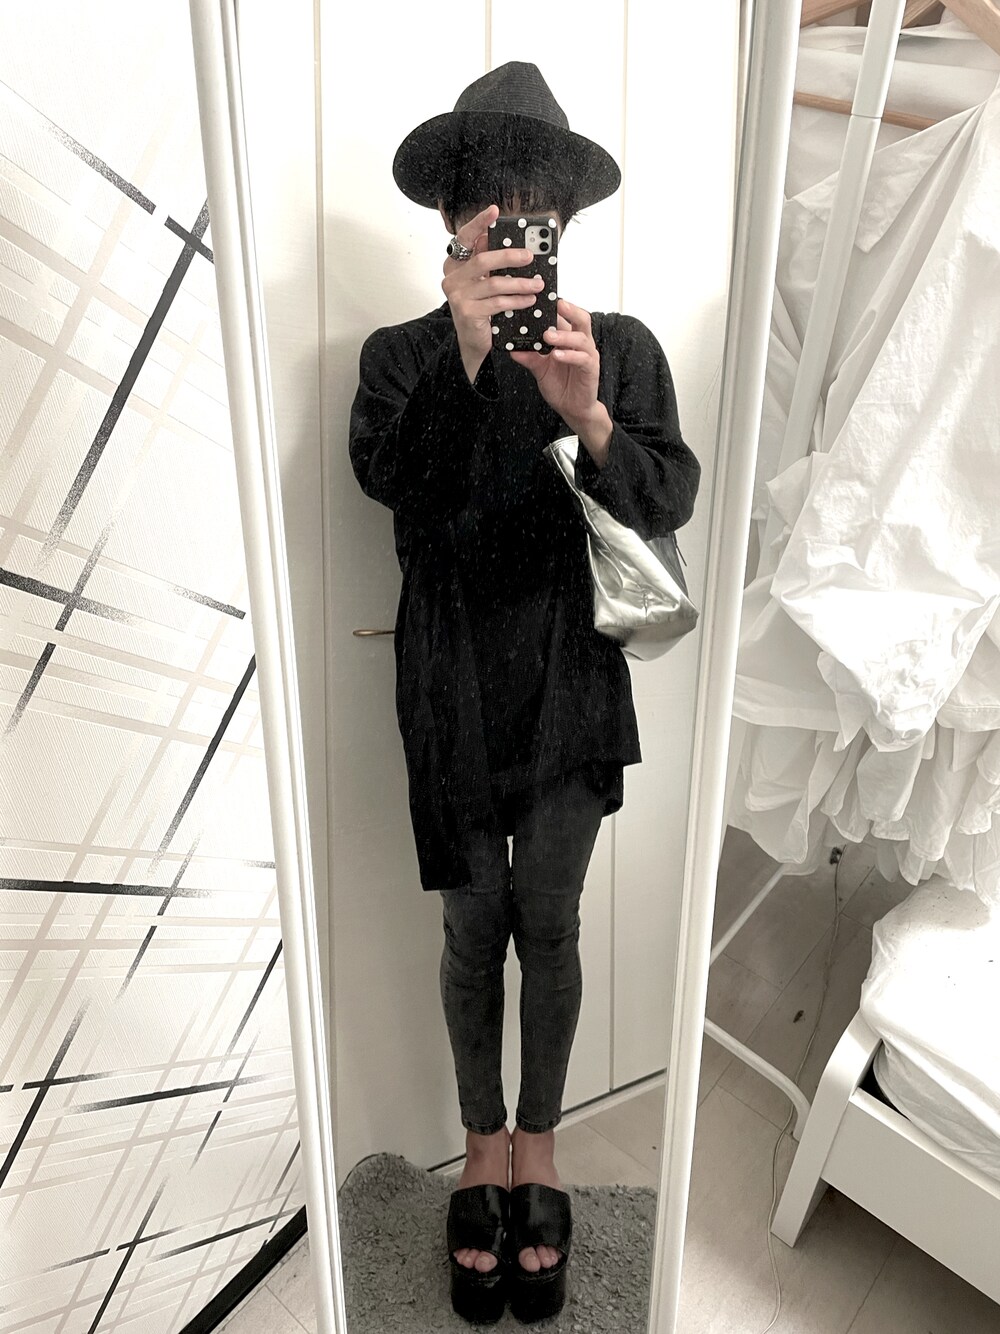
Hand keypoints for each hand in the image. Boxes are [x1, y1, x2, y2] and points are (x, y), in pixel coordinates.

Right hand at [441, 204, 545, 382]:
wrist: (474, 342)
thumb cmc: (482, 308)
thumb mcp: (486, 283)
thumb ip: (492, 264)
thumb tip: (519, 246)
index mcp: (455, 264)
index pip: (465, 238)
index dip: (479, 223)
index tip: (494, 211)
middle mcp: (451, 278)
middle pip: (483, 260)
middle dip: (510, 256)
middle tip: (530, 256)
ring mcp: (457, 296)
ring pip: (494, 283)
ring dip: (520, 283)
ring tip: (538, 283)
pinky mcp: (467, 312)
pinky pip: (498, 302)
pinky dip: (517, 300)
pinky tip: (530, 299)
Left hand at [510, 300, 612, 462]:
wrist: (572, 409)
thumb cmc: (560, 385)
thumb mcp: (540, 369)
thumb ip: (529, 357)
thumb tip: (511, 348)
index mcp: (570, 339)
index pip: (566, 317)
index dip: (557, 306)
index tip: (543, 297)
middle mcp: (581, 343)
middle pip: (582, 319)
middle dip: (570, 310)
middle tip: (555, 304)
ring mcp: (588, 355)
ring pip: (581, 338)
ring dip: (564, 335)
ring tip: (548, 335)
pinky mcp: (591, 370)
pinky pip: (582, 359)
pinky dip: (570, 355)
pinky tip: (557, 355)